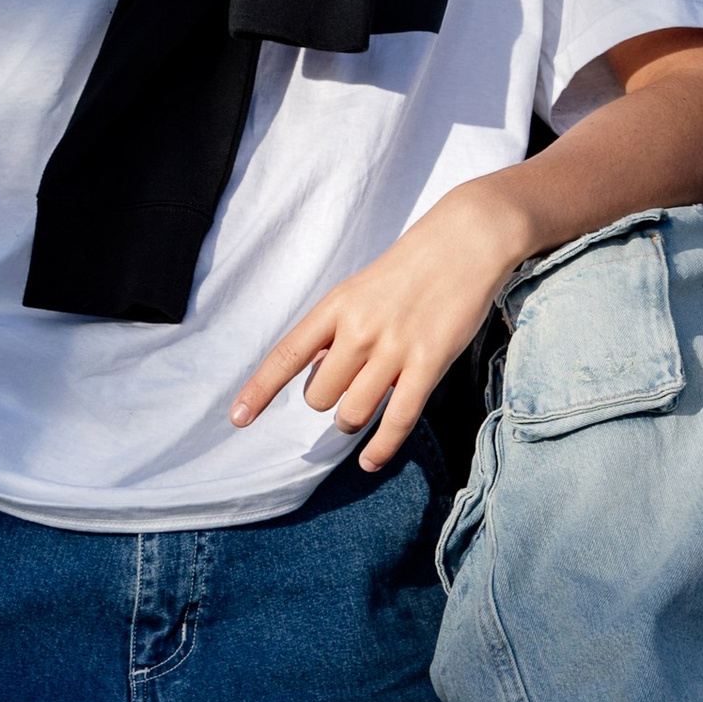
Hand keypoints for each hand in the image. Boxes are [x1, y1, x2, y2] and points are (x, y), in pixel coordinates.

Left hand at [232, 179, 534, 473]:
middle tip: (352, 383)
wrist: (465, 239)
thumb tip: (318, 374)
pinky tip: (369, 461)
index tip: (237, 418)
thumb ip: (338, 330)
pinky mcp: (429, 363)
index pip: (286, 355)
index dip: (259, 390)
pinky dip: (380, 449)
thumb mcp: (361, 289)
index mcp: (336, 306)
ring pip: (352, 413)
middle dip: (329, 401)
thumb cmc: (411, 267)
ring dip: (354, 419)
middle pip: (319, 396)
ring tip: (369, 404)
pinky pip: (396, 420)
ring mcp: (394, 347)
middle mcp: (358, 328)